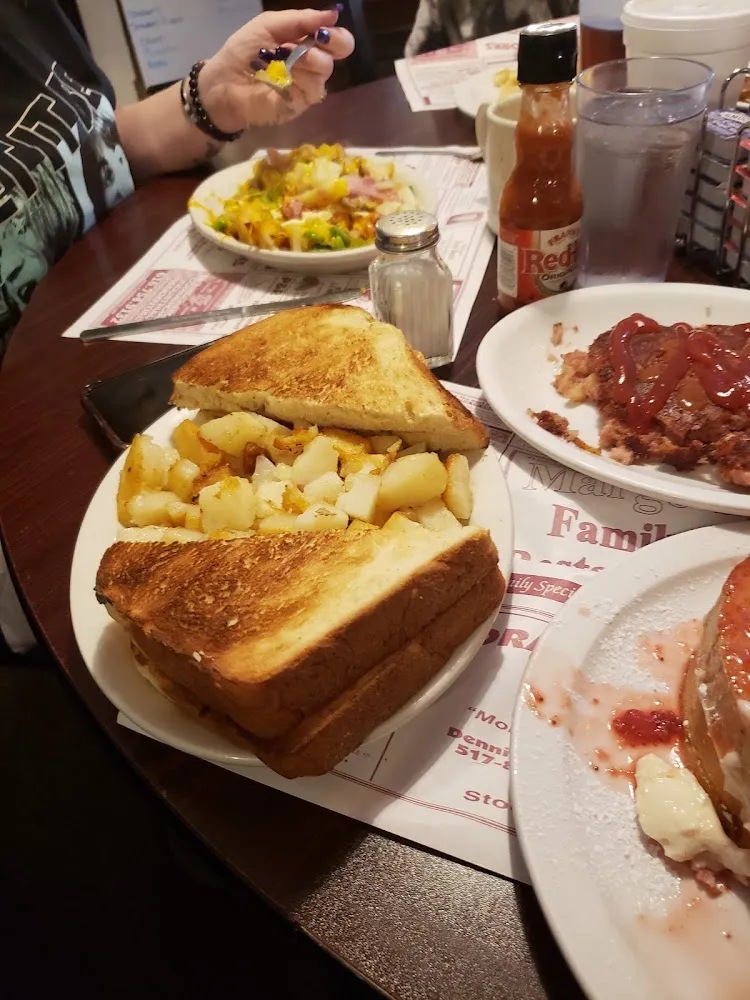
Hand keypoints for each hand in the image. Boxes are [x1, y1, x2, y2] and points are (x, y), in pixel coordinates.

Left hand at [197, 7, 354, 131]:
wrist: (224, 82)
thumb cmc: (243, 52)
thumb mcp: (269, 25)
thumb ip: (300, 19)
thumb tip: (333, 14)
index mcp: (306, 42)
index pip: (336, 38)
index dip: (337, 33)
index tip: (324, 30)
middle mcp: (312, 63)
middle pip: (341, 53)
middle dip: (333, 42)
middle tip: (318, 39)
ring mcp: (307, 85)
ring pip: (326, 69)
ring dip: (308, 58)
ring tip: (286, 58)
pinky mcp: (300, 104)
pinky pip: (313, 88)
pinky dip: (300, 77)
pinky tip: (285, 74)